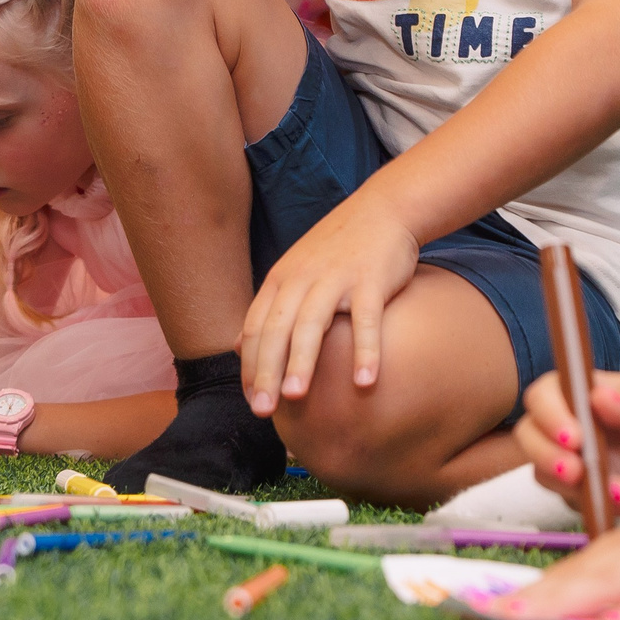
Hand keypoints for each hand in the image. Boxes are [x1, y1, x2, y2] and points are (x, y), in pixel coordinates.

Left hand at [240, 190, 421, 413]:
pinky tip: (364, 382)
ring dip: (303, 361)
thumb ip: (268, 310)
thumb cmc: (338, 249)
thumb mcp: (293, 273)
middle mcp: (301, 279)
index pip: (255, 328)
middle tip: (262, 410)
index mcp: (280, 281)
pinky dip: (365, 350)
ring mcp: (335, 278)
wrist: (383, 209)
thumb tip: (236, 347)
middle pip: (277, 330)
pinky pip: (366, 319)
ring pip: (312, 324)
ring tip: (296, 397)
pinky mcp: (371, 280)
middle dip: (267, 371)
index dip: (250, 366)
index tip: (250, 401)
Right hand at [513, 366, 619, 518]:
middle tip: (577, 472)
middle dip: (547, 457)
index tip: (575, 437)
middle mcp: (563, 426)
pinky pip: (578, 506)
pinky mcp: (581, 494)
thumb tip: (600, 399)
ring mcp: (569, 462)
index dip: (549, 416)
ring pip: (547, 477)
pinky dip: (604, 508)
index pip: (541, 396)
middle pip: (529, 438)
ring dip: (579, 489)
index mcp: (575, 393)